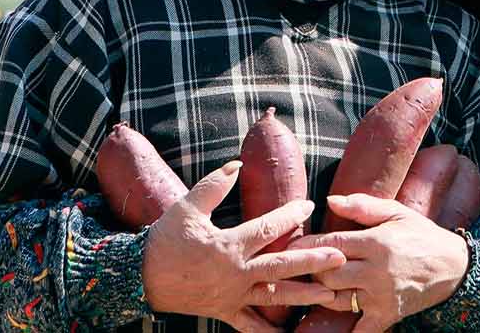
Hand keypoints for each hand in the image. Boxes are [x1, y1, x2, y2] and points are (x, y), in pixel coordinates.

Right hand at [142, 161, 345, 332]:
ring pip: (275, 297)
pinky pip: (250, 325)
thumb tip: (237, 164)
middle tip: (340, 255)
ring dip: (304, 295)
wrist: (139, 278)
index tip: (309, 203)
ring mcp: (232, 295)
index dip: (290, 214)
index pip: (268, 228)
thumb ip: (213, 185)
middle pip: (282, 266)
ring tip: (331, 294)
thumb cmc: (164, 240)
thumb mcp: (185, 208)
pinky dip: (269, 331)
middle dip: (313, 260)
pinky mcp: (225, 311)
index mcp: (229, 246)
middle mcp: (236, 273)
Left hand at [284, 194, 469, 331]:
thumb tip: (330, 201)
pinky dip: (345, 331)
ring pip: (337, 298)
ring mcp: (381, 295)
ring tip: (315, 285)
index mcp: (377, 242)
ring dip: (322, 292)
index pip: (331, 244)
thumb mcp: (397, 212)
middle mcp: (377, 270)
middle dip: (312, 269)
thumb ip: (363, 205)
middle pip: (329, 273)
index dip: (307, 245)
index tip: (291, 245)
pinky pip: (360, 329)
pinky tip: (331, 328)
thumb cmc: (422, 235)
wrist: (454, 266)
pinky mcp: (388, 314)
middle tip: (303, 266)